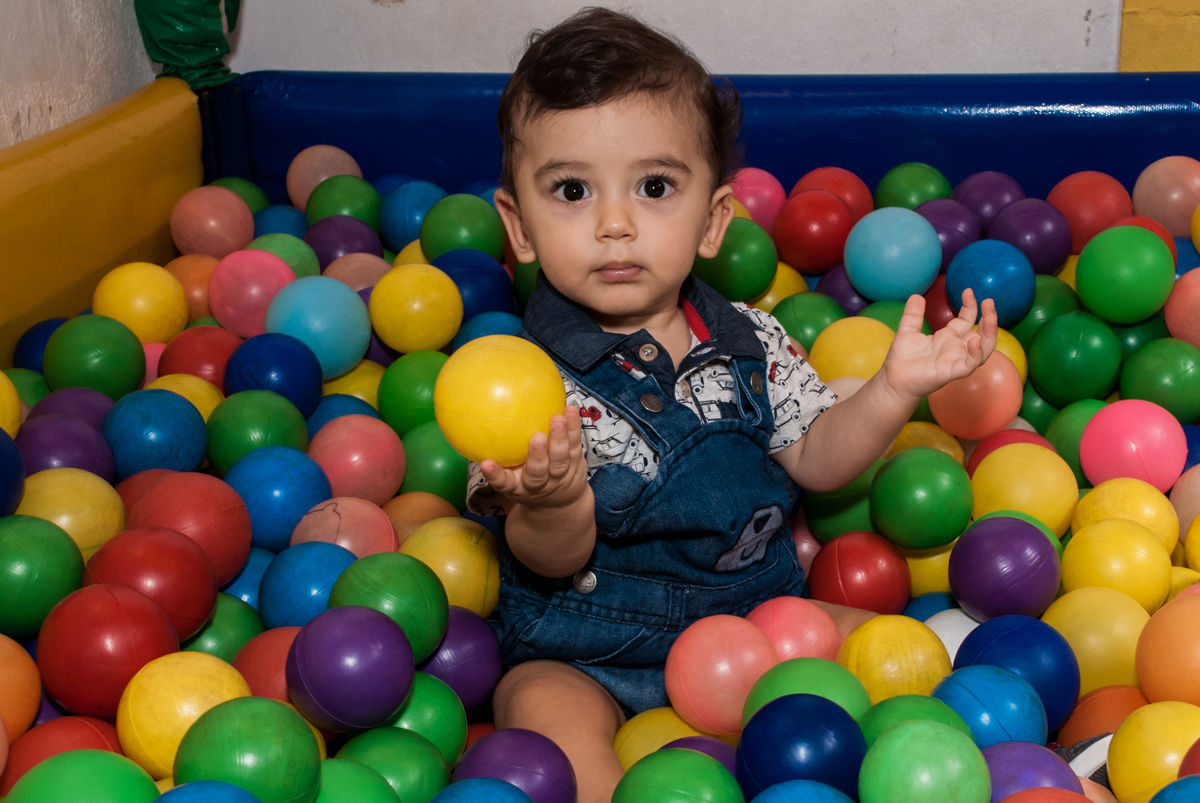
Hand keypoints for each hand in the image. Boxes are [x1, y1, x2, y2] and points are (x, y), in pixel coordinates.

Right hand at [479, 405, 589, 511]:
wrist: (559, 504)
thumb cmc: (526, 481)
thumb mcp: (510, 477)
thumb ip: (498, 457)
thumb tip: (477, 423)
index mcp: (518, 488)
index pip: (503, 483)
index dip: (495, 475)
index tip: (486, 464)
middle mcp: (539, 484)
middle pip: (538, 472)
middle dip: (537, 456)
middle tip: (536, 438)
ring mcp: (559, 476)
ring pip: (560, 459)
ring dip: (560, 439)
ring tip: (558, 419)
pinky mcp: (576, 465)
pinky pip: (575, 445)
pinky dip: (574, 428)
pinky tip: (570, 410)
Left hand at [882, 288, 997, 400]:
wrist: (892, 380)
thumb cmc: (902, 359)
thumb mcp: (907, 331)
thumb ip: (913, 315)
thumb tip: (916, 295)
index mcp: (947, 338)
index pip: (967, 320)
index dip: (970, 306)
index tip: (967, 291)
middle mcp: (955, 349)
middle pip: (982, 333)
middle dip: (990, 318)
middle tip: (989, 301)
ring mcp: (955, 360)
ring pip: (983, 349)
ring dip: (990, 334)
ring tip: (990, 318)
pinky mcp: (951, 372)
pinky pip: (969, 364)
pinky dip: (976, 354)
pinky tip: (974, 341)